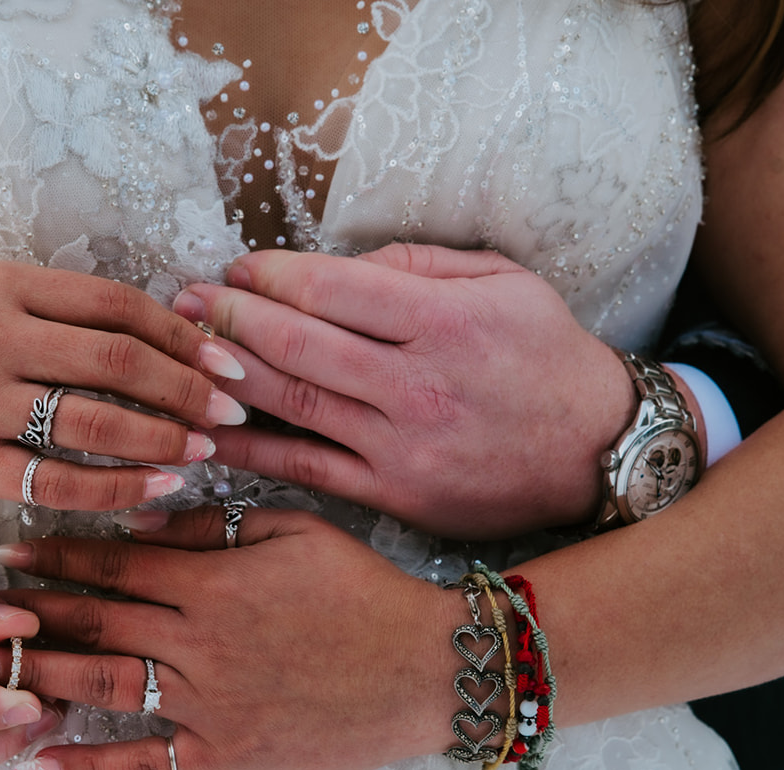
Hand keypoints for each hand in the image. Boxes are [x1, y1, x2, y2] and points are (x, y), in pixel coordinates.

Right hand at [0, 261, 249, 507]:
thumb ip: (66, 312)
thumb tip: (174, 334)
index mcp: (4, 285)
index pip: (117, 305)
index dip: (183, 335)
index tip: (227, 360)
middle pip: (116, 362)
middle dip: (188, 388)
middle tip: (233, 408)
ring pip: (94, 422)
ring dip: (164, 438)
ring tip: (206, 448)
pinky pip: (59, 481)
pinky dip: (119, 487)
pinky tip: (160, 486)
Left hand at [0, 507, 463, 769]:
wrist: (425, 668)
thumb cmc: (364, 591)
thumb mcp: (296, 531)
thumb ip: (217, 527)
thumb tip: (148, 524)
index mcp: (213, 581)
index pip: (115, 565)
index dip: (56, 556)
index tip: (4, 551)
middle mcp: (198, 641)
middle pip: (94, 624)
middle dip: (24, 617)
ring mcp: (209, 702)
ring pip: (104, 686)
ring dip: (35, 680)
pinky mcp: (227, 752)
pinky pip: (147, 762)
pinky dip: (90, 765)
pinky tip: (37, 766)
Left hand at [171, 245, 636, 536]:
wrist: (599, 454)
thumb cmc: (549, 358)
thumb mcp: (506, 284)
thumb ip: (423, 264)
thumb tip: (340, 260)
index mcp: (444, 321)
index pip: (331, 288)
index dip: (269, 274)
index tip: (235, 266)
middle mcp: (418, 384)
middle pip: (297, 345)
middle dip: (228, 317)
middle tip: (184, 302)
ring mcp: (402, 446)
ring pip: (292, 405)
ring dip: (226, 376)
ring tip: (184, 353)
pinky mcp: (394, 495)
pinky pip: (307, 468)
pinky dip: (252, 451)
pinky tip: (210, 432)